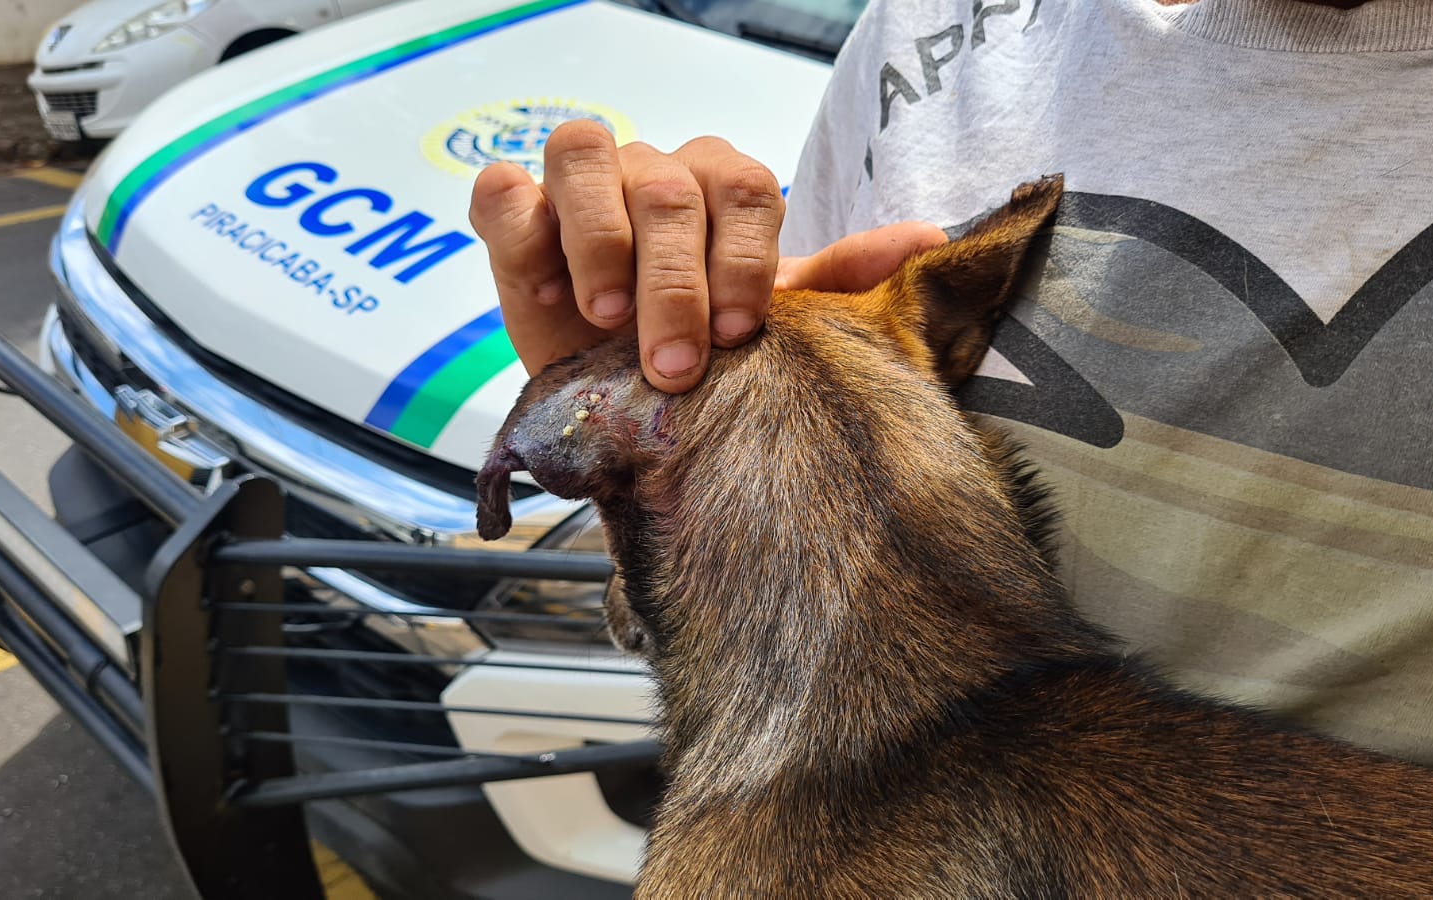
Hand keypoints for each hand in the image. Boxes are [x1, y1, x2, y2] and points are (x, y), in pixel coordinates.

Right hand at [469, 121, 946, 391]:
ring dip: (600, 240)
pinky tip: (545, 290)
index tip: (740, 333)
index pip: (743, 187)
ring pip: (584, 153)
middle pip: (667, 188)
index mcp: (720, 190)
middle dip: (674, 282)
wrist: (616, 402)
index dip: (742, 258)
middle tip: (674, 364)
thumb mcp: (772, 332)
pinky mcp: (514, 214)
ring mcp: (579, 187)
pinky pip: (504, 189)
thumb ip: (838, 284)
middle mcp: (652, 175)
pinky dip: (526, 230)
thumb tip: (928, 240)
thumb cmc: (699, 358)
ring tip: (606, 317)